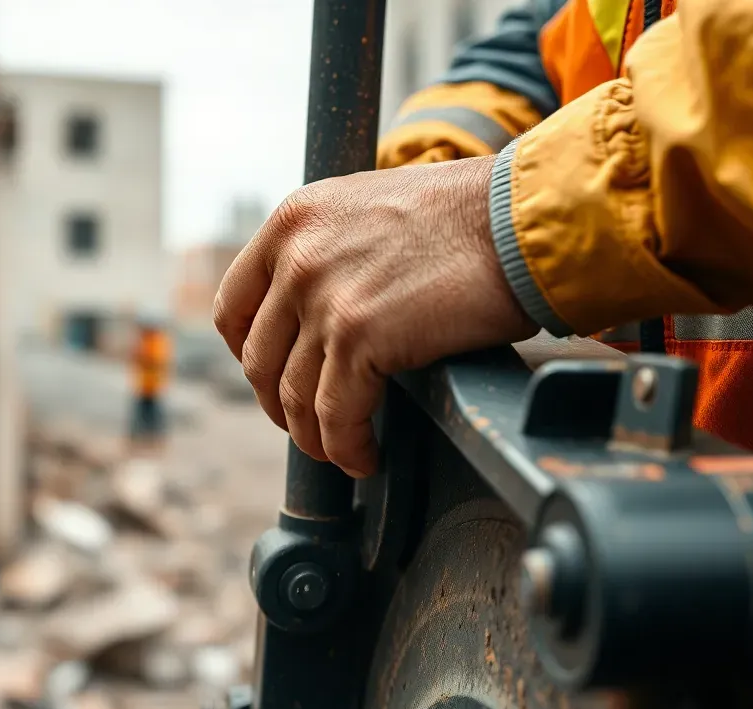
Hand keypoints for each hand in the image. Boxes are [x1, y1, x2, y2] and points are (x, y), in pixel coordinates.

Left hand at [213, 155, 538, 477]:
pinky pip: (335, 417)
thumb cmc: (470, 216)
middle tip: (310, 425)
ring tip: (341, 449)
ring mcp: (323, 297)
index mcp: (294, 221)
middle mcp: (297, 256)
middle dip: (280, 406)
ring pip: (294, 396)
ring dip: (315, 436)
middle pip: (258, 359)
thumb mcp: (373, 209)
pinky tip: (366, 457)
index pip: (233, 304)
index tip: (271, 378)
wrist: (519, 220)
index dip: (247, 355)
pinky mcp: (359, 337)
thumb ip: (333, 249)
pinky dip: (346, 449)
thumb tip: (324, 309)